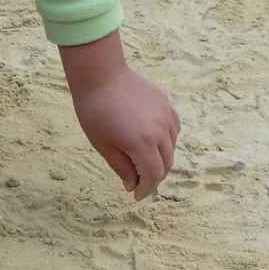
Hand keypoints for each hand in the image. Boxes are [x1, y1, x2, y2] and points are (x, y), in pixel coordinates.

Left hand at [59, 31, 179, 201]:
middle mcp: (160, 130)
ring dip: (161, 158)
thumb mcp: (103, 145)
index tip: (136, 195)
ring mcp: (165, 115)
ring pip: (172, 146)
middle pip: (166, 163)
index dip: (146, 188)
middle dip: (154, 176)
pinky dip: (167, 139)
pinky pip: (173, 128)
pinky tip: (153, 140)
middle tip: (139, 181)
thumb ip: (122, 168)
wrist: (100, 74)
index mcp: (143, 143)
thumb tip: (132, 185)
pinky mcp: (166, 103)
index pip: (153, 175)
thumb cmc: (95, 110)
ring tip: (144, 160)